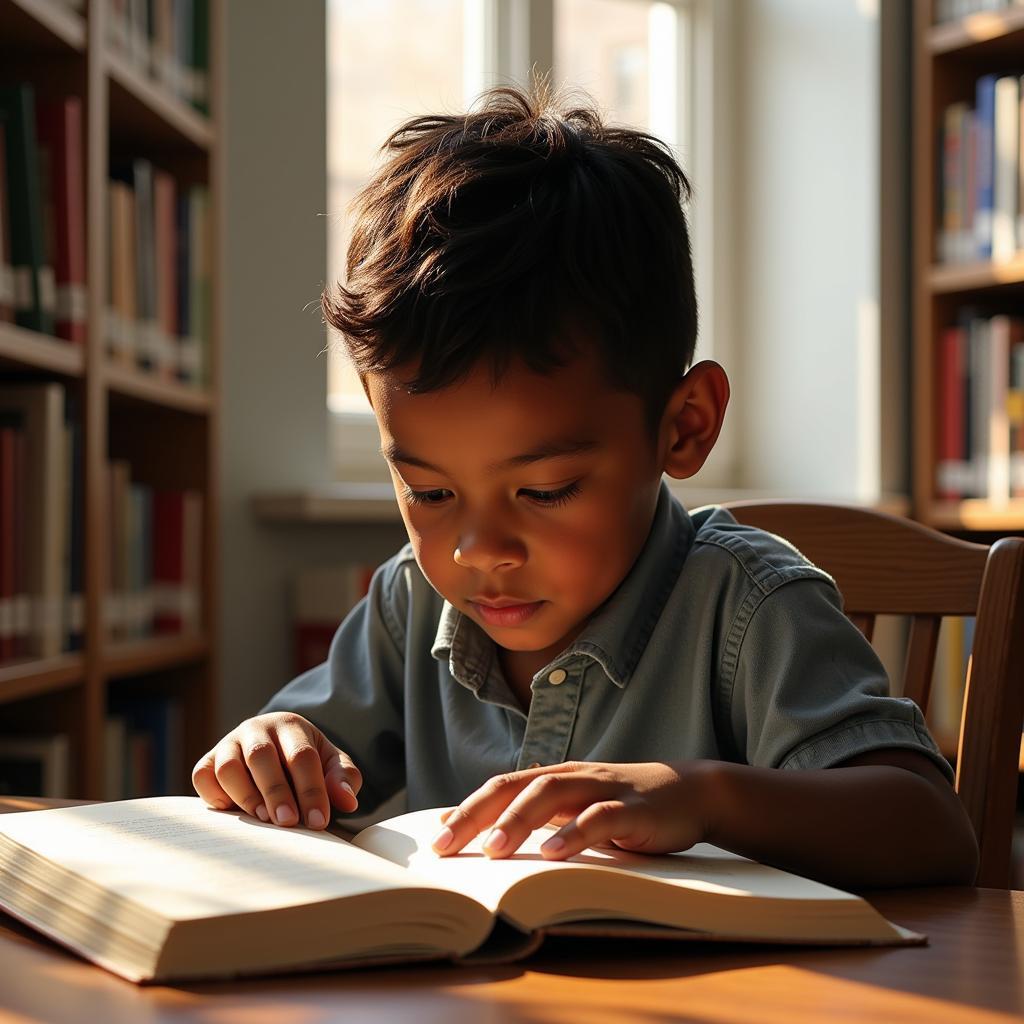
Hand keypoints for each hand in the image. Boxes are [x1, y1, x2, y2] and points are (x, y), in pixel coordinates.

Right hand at [191, 712, 360, 829]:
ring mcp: (229, 743)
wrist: (276, 751)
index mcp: (290, 725)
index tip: (318, 821)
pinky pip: (202, 776)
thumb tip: (347, 801)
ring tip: (263, 819)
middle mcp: (256, 729)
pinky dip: (213, 794)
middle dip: (276, 792)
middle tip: (288, 822)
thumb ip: (343, 779)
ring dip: (245, 795)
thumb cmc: (307, 763)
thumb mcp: (331, 764)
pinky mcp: (208, 760)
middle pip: (262, 756)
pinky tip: (233, 812)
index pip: (301, 756)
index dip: (311, 790)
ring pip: (228, 766)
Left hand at [431, 760, 713, 860]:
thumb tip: (493, 837)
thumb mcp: (581, 810)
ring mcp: (604, 789)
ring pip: (552, 796)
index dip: (469, 808)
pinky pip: (599, 818)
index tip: (436, 837)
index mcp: (557, 777)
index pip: (503, 787)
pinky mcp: (633, 809)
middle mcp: (574, 777)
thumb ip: (545, 818)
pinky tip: (552, 854)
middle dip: (478, 814)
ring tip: (492, 850)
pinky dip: (573, 835)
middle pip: (517, 787)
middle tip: (446, 846)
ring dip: (519, 821)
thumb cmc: (628, 806)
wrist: (692, 792)